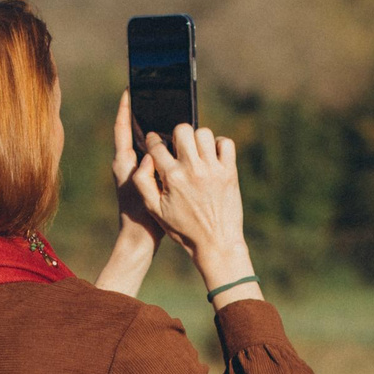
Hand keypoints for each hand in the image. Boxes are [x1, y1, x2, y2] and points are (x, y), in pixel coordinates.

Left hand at [95, 91, 159, 296]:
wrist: (139, 239)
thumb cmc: (138, 217)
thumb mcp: (141, 191)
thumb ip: (144, 171)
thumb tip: (151, 154)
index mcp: (123, 162)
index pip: (121, 128)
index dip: (125, 108)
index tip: (129, 90)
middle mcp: (127, 163)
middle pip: (133, 131)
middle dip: (140, 113)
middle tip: (151, 95)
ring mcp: (137, 170)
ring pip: (145, 143)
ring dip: (153, 128)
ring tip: (165, 113)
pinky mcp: (148, 178)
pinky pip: (156, 155)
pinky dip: (163, 146)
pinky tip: (177, 141)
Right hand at [131, 122, 259, 302]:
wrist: (216, 243)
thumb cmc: (183, 228)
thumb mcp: (155, 210)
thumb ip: (143, 183)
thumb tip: (145, 158)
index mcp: (172, 177)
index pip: (157, 145)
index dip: (152, 141)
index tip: (155, 143)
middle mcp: (192, 169)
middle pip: (182, 130)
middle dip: (177, 135)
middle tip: (178, 147)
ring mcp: (213, 169)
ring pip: (204, 133)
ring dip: (198, 140)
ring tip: (196, 152)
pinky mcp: (230, 172)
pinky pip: (226, 143)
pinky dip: (220, 145)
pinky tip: (213, 156)